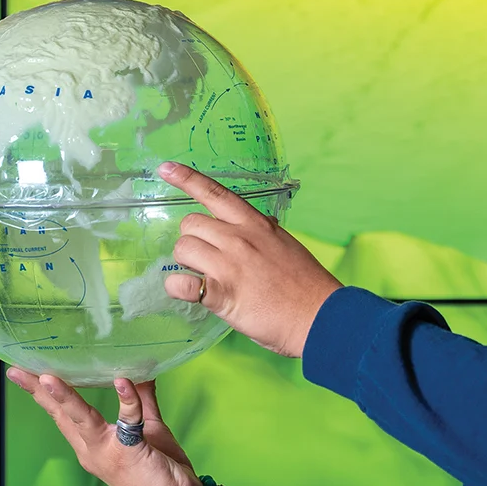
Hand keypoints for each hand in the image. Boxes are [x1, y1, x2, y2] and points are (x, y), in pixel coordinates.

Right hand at [6, 370, 204, 485]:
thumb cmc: (163, 470)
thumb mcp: (150, 429)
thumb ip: (141, 402)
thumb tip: (138, 372)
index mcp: (92, 444)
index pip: (62, 414)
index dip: (41, 394)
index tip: (21, 372)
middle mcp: (92, 450)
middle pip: (61, 415)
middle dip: (38, 392)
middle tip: (16, 371)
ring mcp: (108, 453)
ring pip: (81, 420)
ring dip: (65, 398)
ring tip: (47, 377)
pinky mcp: (130, 453)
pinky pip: (128, 422)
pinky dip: (127, 400)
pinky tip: (122, 382)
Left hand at [159, 161, 341, 358]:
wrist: (320, 316)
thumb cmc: (306, 284)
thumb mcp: (286, 244)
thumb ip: (265, 232)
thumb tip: (260, 222)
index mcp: (256, 224)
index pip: (216, 193)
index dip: (187, 178)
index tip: (166, 169)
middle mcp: (240, 239)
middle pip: (191, 223)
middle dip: (192, 239)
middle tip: (206, 258)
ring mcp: (230, 265)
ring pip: (182, 249)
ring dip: (186, 263)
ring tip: (204, 276)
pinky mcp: (222, 295)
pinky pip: (182, 283)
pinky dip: (178, 287)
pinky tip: (189, 292)